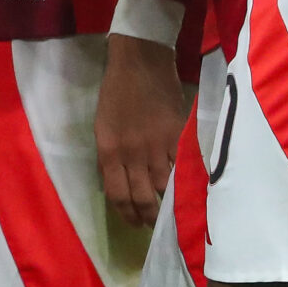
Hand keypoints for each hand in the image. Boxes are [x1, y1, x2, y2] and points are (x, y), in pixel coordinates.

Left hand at [95, 34, 187, 228]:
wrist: (141, 62)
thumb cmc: (117, 92)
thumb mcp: (102, 126)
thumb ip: (109, 157)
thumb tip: (116, 182)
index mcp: (109, 151)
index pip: (118, 196)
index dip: (126, 215)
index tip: (134, 223)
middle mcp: (132, 154)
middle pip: (141, 198)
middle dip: (147, 217)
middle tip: (153, 225)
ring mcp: (157, 146)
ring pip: (163, 188)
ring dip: (166, 205)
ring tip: (170, 212)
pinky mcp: (177, 136)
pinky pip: (181, 167)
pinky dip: (183, 182)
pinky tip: (185, 190)